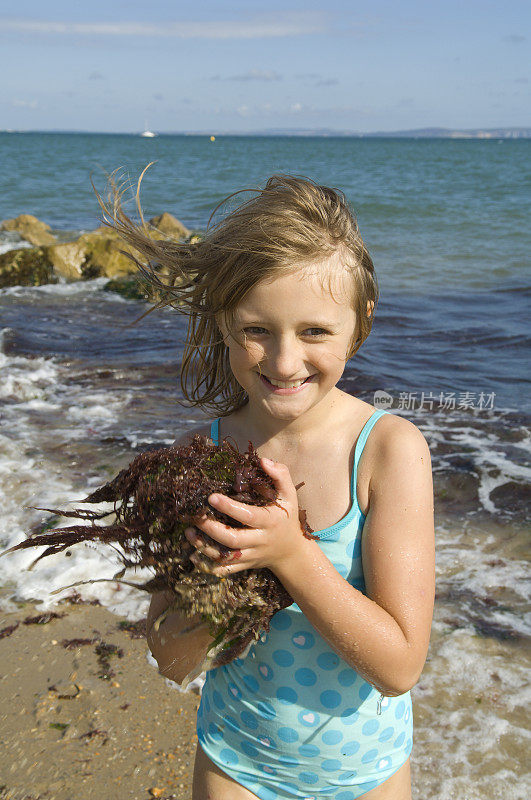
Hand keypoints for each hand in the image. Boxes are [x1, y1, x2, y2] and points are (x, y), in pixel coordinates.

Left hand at [184, 457, 310, 576]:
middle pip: (233, 539)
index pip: (248, 516)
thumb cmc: (287, 517)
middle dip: (211, 529)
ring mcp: (251, 555)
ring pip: (226, 556)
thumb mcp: (289, 494)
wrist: (292, 552)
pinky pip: (225, 569)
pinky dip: (208, 565)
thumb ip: (280, 475)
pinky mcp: (245, 565)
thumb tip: (263, 460)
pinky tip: (194, 555)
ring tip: (189, 532)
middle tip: (196, 516)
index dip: (229, 507)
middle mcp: (260, 540)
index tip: (211, 497)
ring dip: (204, 546)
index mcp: (270, 521)